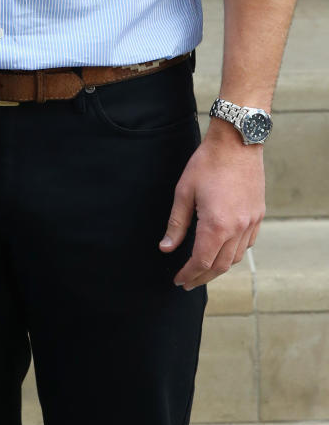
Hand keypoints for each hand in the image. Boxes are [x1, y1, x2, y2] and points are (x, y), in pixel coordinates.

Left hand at [159, 121, 264, 288]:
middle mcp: (238, 228)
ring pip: (236, 257)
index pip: (202, 261)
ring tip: (203, 269)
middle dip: (202, 277)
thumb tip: (166, 248)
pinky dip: (235, 252)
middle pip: (220, 265)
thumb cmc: (207, 163)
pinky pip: (248, 243)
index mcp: (217, 225)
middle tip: (188, 282)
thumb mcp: (184, 192)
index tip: (179, 280)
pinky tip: (224, 250)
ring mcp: (251, 222)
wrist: (237, 142)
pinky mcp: (258, 214)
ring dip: (219, 267)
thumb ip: (176, 224)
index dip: (189, 274)